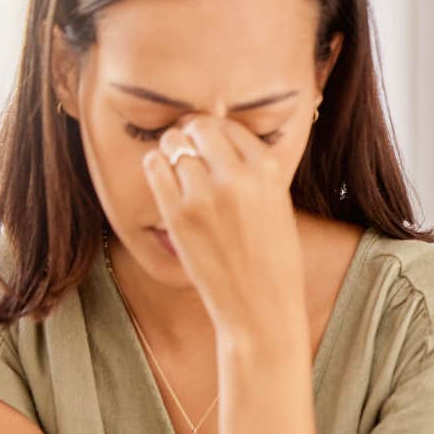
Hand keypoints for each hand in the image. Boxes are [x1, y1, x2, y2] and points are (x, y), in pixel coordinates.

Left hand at [143, 115, 305, 344]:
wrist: (260, 306)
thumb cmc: (273, 260)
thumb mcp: (279, 205)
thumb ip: (255, 173)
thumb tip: (222, 142)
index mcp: (269, 170)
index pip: (232, 127)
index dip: (217, 133)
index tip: (211, 146)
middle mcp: (238, 176)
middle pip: (201, 127)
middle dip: (192, 136)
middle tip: (190, 153)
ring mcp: (206, 194)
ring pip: (174, 143)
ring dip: (172, 150)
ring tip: (177, 170)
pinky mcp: (178, 213)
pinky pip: (154, 167)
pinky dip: (155, 167)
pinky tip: (164, 180)